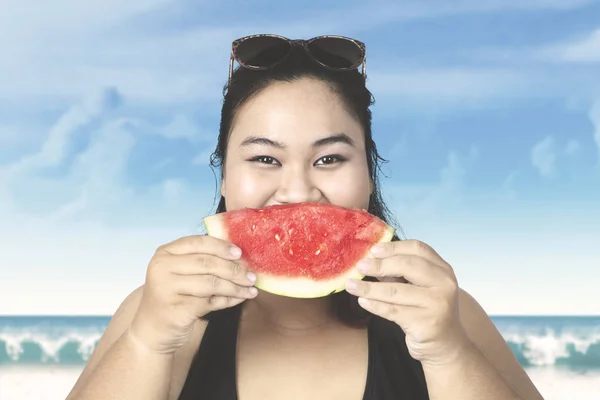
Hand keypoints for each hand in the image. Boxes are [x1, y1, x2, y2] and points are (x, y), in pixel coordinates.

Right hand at [129, 235, 257, 354]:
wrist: (151, 331)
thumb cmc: (171, 297)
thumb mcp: (178, 273)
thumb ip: (200, 260)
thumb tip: (238, 254)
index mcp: (164, 253)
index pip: (198, 242)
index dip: (221, 246)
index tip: (240, 253)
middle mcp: (162, 268)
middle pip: (207, 263)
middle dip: (234, 269)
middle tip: (251, 275)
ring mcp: (167, 288)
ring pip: (212, 283)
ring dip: (235, 286)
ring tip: (251, 288)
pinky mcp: (177, 309)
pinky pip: (211, 301)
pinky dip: (229, 300)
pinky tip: (240, 298)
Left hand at [344, 239, 470, 366]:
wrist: (445, 345)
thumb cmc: (427, 311)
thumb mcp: (418, 287)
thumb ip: (398, 273)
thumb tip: (370, 260)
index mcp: (442, 269)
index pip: (418, 248)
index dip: (393, 247)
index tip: (373, 249)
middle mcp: (444, 284)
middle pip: (407, 265)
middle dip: (379, 265)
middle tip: (360, 266)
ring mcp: (437, 304)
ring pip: (395, 290)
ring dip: (369, 287)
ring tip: (351, 285)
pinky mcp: (426, 324)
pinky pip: (393, 311)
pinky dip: (374, 305)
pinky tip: (362, 301)